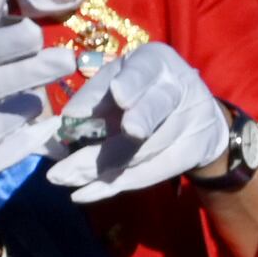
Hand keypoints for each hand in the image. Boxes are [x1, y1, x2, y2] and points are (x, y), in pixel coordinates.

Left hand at [45, 42, 233, 202]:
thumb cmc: (142, 91)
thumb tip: (69, 121)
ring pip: (146, 148)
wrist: (194, 114)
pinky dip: (112, 186)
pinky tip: (82, 194)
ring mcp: (191, 123)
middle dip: (140, 119)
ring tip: (63, 176)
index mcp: (157, 62)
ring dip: (102, 165)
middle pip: (158, 106)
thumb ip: (97, 96)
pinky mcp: (189, 154)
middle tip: (120, 134)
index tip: (118, 93)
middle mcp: (179, 88)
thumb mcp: (120, 80)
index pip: (146, 69)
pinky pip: (149, 173)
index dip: (134, 82)